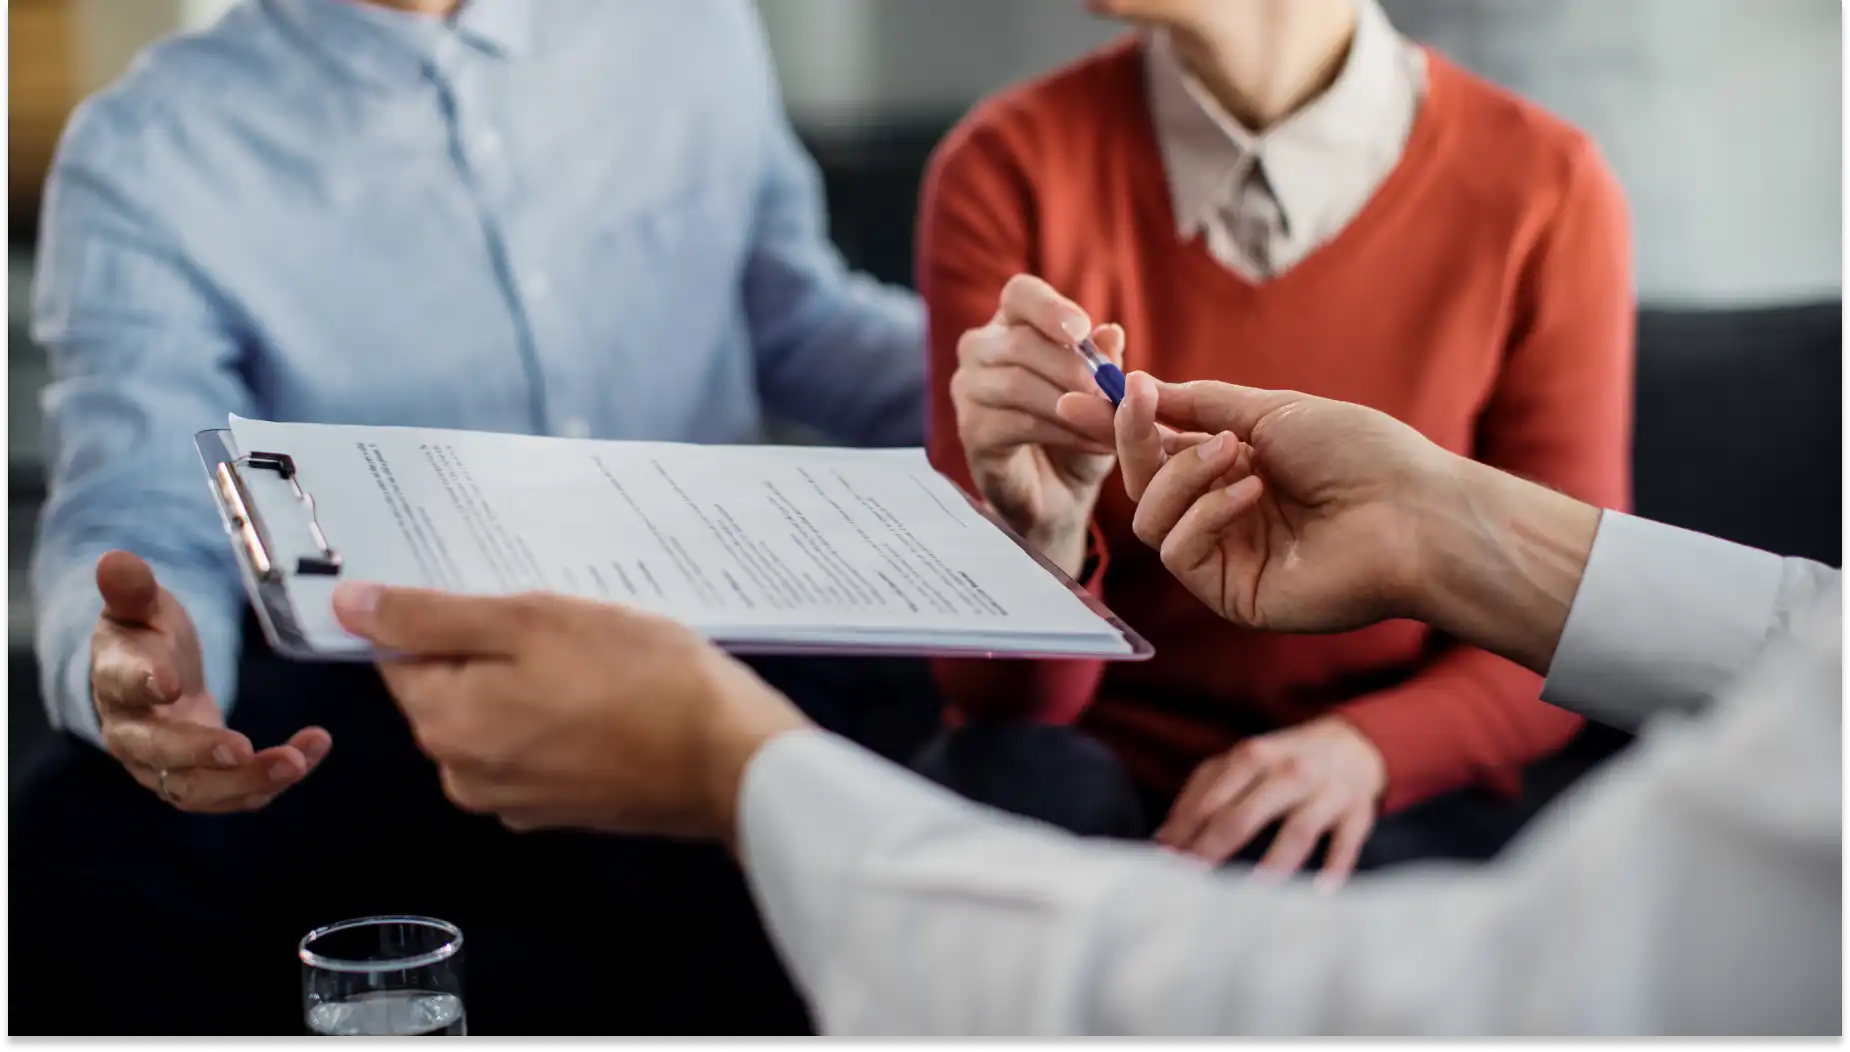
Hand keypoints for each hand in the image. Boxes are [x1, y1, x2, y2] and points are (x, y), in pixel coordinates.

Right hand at [89, 551, 329, 811]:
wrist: (152, 677)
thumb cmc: (146, 636)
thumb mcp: (142, 606)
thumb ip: (133, 589)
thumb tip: (114, 559)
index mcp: (115, 681)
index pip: (122, 685)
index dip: (143, 683)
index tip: (171, 682)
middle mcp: (132, 734)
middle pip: (159, 752)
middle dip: (201, 753)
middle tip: (243, 748)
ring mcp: (164, 766)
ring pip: (198, 789)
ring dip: (247, 780)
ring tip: (296, 762)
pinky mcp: (201, 781)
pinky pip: (234, 792)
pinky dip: (272, 781)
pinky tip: (311, 753)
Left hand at [332, 583, 811, 842]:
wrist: (728, 758)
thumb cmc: (641, 680)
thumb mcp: (533, 621)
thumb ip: (433, 617)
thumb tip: (350, 608)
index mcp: (445, 724)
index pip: (401, 655)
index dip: (444, 615)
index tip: (497, 596)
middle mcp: (465, 774)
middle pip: (451, 688)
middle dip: (495, 648)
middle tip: (560, 622)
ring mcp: (514, 799)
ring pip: (498, 715)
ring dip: (532, 680)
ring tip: (594, 655)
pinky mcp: (561, 808)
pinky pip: (537, 745)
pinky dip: (560, 716)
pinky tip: (608, 693)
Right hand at [951, 274, 1125, 573]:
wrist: (1059, 494)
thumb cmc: (1078, 431)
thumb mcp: (1101, 394)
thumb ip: (1103, 362)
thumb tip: (1109, 333)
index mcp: (1012, 325)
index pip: (1020, 294)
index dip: (1049, 308)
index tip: (1081, 330)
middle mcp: (980, 350)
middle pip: (1020, 342)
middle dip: (1074, 369)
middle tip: (1114, 394)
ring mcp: (968, 391)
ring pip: (1017, 383)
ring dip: (1073, 405)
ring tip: (1112, 426)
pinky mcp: (971, 432)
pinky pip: (1017, 424)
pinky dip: (1064, 433)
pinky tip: (1095, 444)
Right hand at [1058, 373, 1454, 633]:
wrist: (1414, 511)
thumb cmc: (1359, 454)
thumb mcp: (1270, 411)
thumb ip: (1199, 405)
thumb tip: (1137, 388)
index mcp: (1235, 472)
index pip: (1159, 452)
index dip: (1124, 426)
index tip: (1094, 393)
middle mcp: (1224, 516)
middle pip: (1143, 486)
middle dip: (1136, 443)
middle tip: (1140, 404)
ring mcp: (1226, 558)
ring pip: (1150, 519)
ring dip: (1182, 476)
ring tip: (1237, 454)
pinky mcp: (1232, 594)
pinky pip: (1179, 551)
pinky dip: (1205, 513)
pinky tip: (1250, 493)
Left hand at [1155, 717, 1384, 886]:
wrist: (1351, 744)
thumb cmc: (1282, 762)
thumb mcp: (1242, 763)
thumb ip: (1202, 792)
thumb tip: (1162, 838)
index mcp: (1254, 756)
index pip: (1212, 799)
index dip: (1186, 832)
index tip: (1165, 863)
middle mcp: (1289, 770)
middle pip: (1245, 814)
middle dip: (1214, 849)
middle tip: (1192, 882)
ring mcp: (1326, 791)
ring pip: (1298, 829)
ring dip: (1274, 863)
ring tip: (1251, 896)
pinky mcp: (1357, 812)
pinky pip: (1346, 841)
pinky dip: (1335, 866)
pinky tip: (1320, 893)